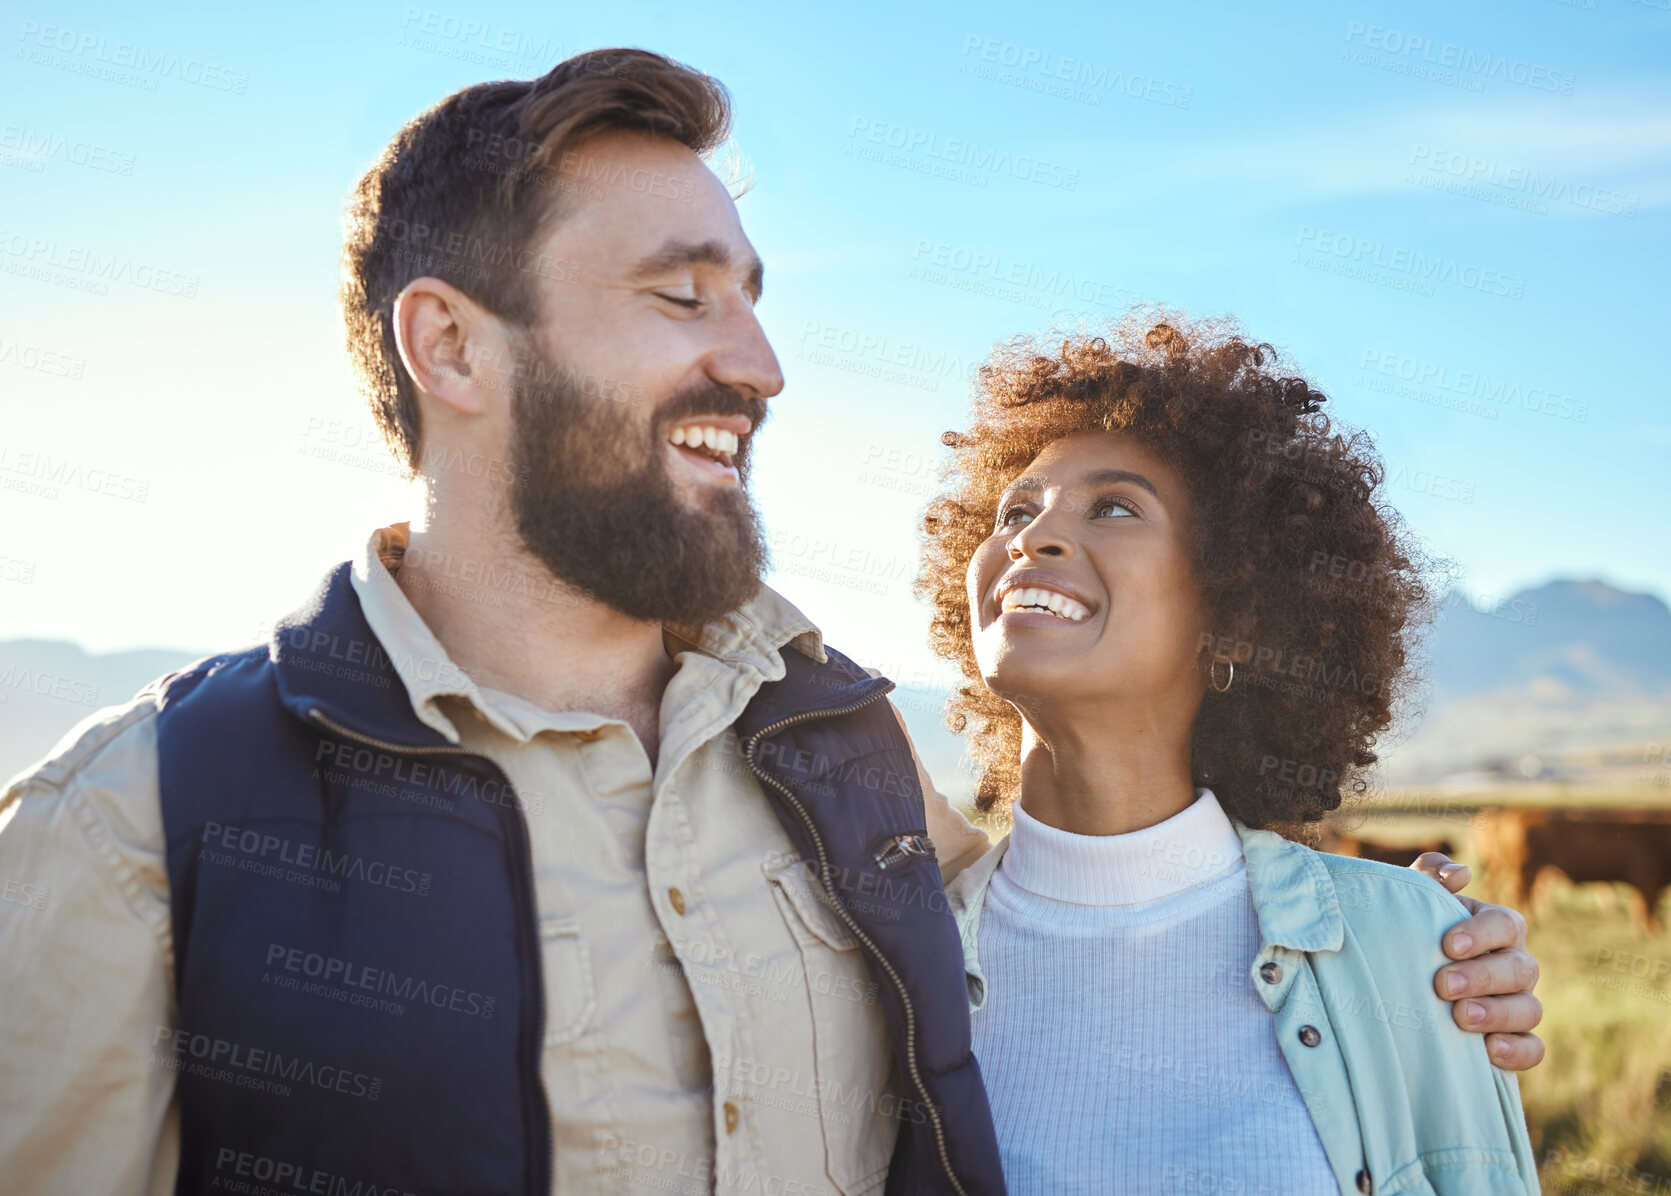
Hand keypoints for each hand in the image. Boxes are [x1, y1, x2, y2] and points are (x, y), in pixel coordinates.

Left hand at [1410, 852, 1544, 1071]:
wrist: (1392, 983)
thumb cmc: (1406, 934)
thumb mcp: (1410, 903)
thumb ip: (1429, 877)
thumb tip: (1462, 874)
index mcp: (1496, 928)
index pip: (1506, 924)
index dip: (1483, 933)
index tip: (1447, 945)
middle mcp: (1514, 964)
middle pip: (1521, 969)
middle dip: (1483, 977)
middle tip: (1443, 985)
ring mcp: (1518, 1004)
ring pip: (1530, 1009)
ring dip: (1498, 1014)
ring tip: (1461, 1018)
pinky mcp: (1514, 1041)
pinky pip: (1534, 1049)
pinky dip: (1518, 1051)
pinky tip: (1488, 1051)